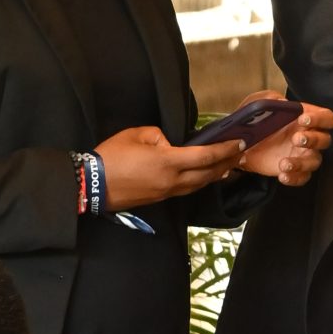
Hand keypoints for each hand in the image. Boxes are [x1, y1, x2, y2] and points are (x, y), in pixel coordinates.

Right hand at [96, 125, 244, 211]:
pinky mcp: (160, 198)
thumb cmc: (111, 157)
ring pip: (199, 184)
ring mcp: (166, 192)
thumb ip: (159, 136)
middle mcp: (172, 180)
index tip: (240, 143)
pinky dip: (201, 181)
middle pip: (208, 174)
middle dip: (227, 163)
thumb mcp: (135, 135)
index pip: (205, 156)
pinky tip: (205, 175)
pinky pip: (187, 189)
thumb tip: (170, 144)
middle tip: (241, 154)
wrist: (92, 185)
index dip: (225, 150)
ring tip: (228, 165)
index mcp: (167, 162)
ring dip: (216, 175)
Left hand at [239, 94, 332, 186]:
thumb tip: (281, 101)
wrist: (240, 143)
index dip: (320, 118)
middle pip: (325, 140)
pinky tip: (282, 175)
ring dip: (302, 163)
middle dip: (313, 139)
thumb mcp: (258, 104)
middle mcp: (309, 137)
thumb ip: (269, 98)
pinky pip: (302, 177)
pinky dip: (295, 178)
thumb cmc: (255, 121)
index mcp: (306, 119)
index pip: (326, 117)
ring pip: (315, 161)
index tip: (303, 119)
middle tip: (295, 139)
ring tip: (284, 163)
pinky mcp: (294, 170)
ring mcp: (302, 155)